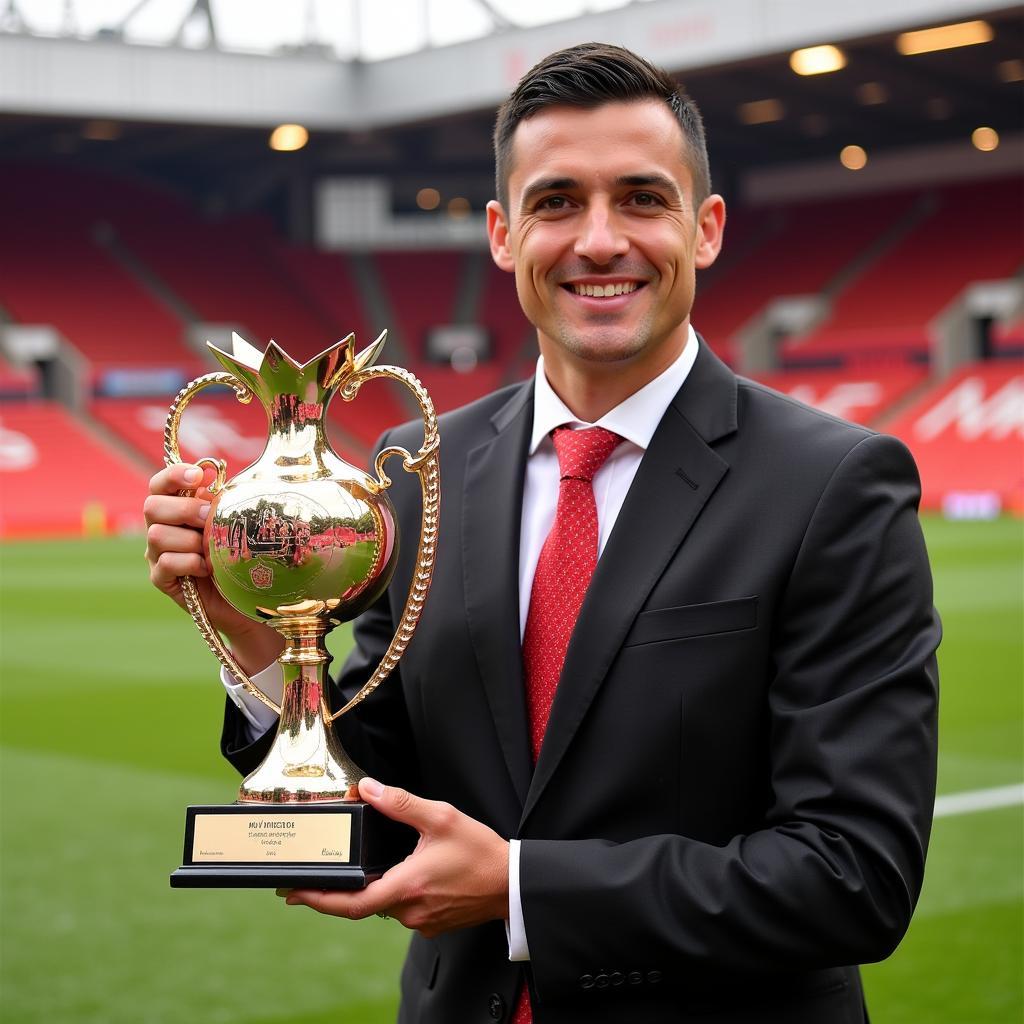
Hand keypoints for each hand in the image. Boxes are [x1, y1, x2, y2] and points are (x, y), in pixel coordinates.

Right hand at [144, 463, 282, 672]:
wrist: (245, 597)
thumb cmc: (240, 554)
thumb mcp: (232, 522)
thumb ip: (218, 499)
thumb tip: (211, 471)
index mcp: (176, 509)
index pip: (159, 485)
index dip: (173, 475)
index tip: (198, 477)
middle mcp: (161, 528)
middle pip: (152, 506)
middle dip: (185, 509)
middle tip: (209, 518)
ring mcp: (157, 555)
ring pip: (157, 535)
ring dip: (190, 540)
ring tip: (211, 550)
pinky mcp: (162, 579)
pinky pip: (167, 563)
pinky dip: (190, 563)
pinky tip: (208, 568)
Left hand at [284, 778, 509, 937]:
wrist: (511, 883)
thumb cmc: (481, 852)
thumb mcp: (441, 817)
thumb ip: (400, 803)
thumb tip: (368, 789)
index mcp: (407, 885)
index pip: (351, 903)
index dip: (318, 900)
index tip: (294, 893)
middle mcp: (409, 910)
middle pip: (363, 905)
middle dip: (338, 892)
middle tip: (312, 880)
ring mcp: (421, 921)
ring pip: (383, 907)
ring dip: (369, 891)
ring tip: (358, 869)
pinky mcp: (432, 924)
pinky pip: (402, 910)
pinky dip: (391, 894)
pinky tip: (395, 875)